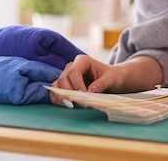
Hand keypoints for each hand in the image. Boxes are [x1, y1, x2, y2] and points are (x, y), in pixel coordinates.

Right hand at [48, 55, 163, 106]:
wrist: (112, 80)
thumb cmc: (112, 77)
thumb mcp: (111, 78)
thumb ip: (101, 84)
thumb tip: (90, 92)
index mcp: (82, 61)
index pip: (74, 72)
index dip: (77, 85)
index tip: (83, 95)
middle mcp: (72, 67)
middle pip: (63, 79)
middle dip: (68, 92)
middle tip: (78, 104)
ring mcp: (67, 76)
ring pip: (56, 86)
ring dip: (60, 97)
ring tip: (70, 106)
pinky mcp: (64, 86)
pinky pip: (55, 92)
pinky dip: (57, 99)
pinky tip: (66, 106)